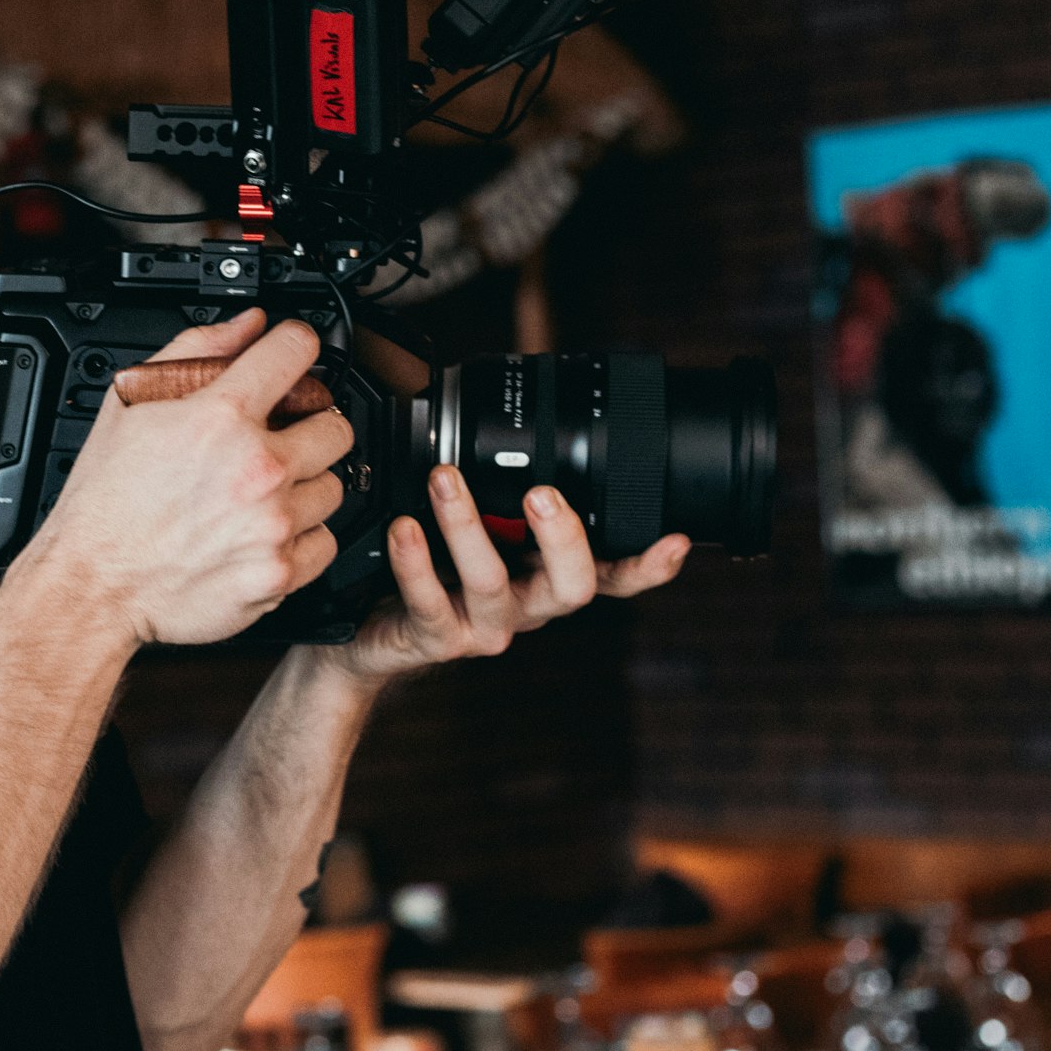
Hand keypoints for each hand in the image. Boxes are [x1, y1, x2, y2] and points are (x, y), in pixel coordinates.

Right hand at [23, 310, 354, 647]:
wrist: (94, 584)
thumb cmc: (106, 502)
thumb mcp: (130, 405)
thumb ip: (194, 352)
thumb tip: (247, 325)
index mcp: (220, 417)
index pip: (296, 350)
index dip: (294, 346)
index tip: (292, 358)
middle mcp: (257, 467)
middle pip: (334, 425)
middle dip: (309, 427)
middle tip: (279, 440)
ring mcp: (273, 523)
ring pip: (333, 487)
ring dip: (305, 486)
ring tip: (263, 494)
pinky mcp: (280, 572)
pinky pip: (326, 541)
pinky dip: (302, 538)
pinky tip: (265, 532)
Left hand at [320, 466, 687, 688]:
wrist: (374, 631)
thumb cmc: (434, 567)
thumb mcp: (477, 527)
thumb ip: (503, 487)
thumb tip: (514, 411)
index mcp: (545, 574)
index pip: (612, 575)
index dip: (648, 565)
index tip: (676, 539)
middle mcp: (526, 605)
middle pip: (571, 587)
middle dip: (563, 537)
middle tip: (541, 491)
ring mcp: (483, 626)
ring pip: (491, 584)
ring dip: (467, 524)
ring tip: (444, 480)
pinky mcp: (435, 638)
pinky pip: (429, 603)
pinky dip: (415, 562)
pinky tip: (404, 527)